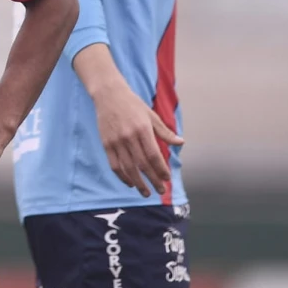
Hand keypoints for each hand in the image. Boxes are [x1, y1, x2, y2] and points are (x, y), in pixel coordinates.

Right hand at [92, 80, 182, 197]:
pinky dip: (122, 176)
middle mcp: (129, 137)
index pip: (154, 155)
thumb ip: (165, 132)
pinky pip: (114, 165)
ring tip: (146, 192)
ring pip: (128, 168)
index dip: (161, 169)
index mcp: (143, 129)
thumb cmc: (133, 104)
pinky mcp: (106, 144)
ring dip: (138, 183)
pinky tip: (130, 182)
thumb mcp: (151, 115)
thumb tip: (180, 143)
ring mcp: (116, 142)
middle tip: (160, 190)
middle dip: (153, 180)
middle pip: (142, 164)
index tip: (167, 178)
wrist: (109, 95)